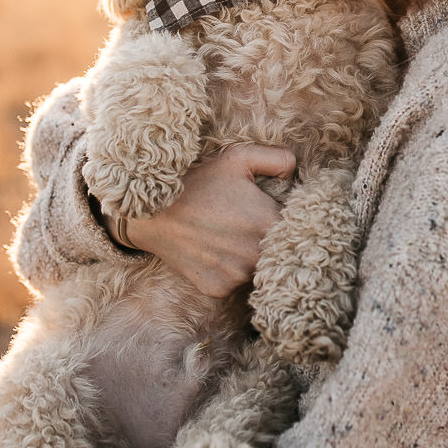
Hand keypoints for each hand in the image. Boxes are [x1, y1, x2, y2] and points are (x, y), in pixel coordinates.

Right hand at [104, 144, 296, 296]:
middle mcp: (257, 254)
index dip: (289, 221)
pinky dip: (230, 271)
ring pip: (258, 270)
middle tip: (248, 225)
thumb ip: (277, 159)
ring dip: (251, 258)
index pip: (296, 229)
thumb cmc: (197, 183)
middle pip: (278, 252)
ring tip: (230, 237)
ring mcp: (237, 275)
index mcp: (269, 222)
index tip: (274, 213)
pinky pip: (235, 283)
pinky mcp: (218, 289)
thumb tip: (296, 172)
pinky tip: (215, 252)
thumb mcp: (238, 158)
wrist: (151, 212)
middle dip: (270, 241)